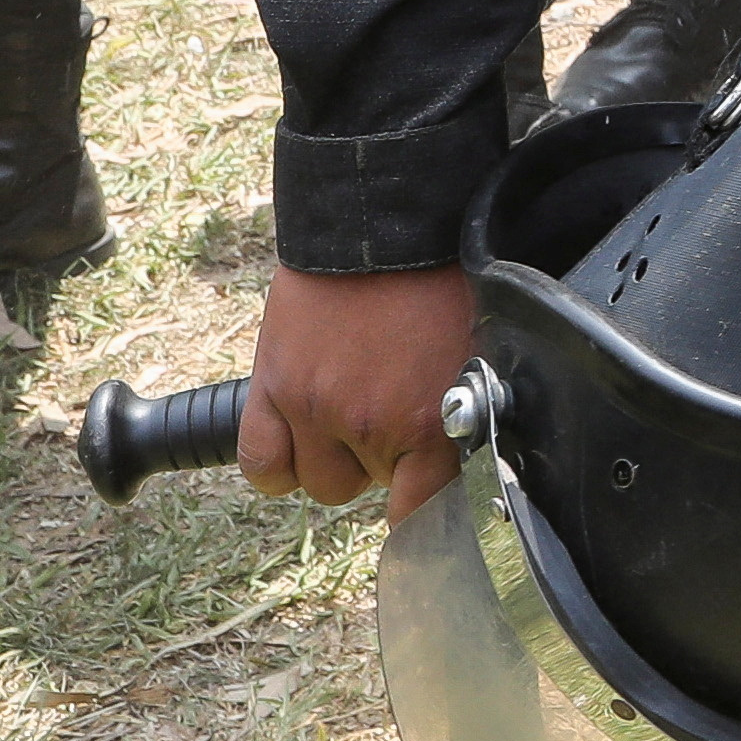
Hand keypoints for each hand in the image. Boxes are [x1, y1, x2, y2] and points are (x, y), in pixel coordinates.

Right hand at [240, 263, 477, 516]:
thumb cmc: (440, 283)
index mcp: (428, 420)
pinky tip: (299, 442)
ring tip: (352, 418)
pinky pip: (262, 465)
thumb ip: (468, 414)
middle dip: (385, 461)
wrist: (383, 227)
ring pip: (320, 483)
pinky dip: (278, 465)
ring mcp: (313, 408)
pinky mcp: (271, 388)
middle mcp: (367, 423)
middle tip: (394, 417)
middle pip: (370, 487)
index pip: (420, 509)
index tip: (422, 508)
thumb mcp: (478, 354)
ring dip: (336, 460)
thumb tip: (475, 462)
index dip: (423, 513)